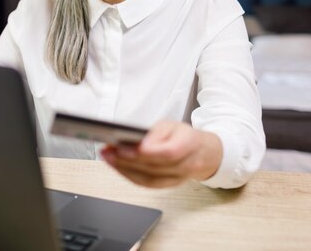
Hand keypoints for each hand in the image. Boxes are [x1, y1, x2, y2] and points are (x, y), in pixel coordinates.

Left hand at [100, 121, 222, 187]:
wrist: (203, 153)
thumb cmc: (184, 136)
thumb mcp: (172, 125)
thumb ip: (156, 133)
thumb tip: (138, 143)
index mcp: (190, 143)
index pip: (169, 152)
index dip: (147, 152)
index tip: (124, 147)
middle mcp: (186, 164)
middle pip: (155, 167)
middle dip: (127, 159)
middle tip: (108, 150)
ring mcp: (178, 178)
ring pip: (149, 179)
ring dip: (124, 169)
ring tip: (107, 156)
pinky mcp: (169, 185)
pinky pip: (147, 184)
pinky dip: (129, 176)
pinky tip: (116, 166)